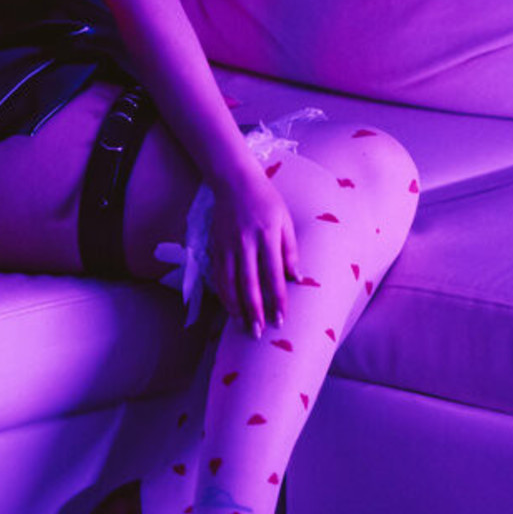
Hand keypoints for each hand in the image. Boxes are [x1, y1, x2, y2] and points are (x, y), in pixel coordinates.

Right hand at [206, 161, 301, 337]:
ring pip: (229, 282)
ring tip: (242, 326)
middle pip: (249, 283)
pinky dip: (222, 293)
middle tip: (259, 333)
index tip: (281, 319)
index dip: (277, 299)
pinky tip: (229, 307)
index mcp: (267, 235)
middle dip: (255, 311)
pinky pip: (218, 275)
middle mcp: (245, 242)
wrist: (235, 180)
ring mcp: (227, 244)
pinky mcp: (215, 245)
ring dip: (236, 307)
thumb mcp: (285, 220)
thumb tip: (296, 278)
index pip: (273, 274)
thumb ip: (290, 249)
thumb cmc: (266, 200)